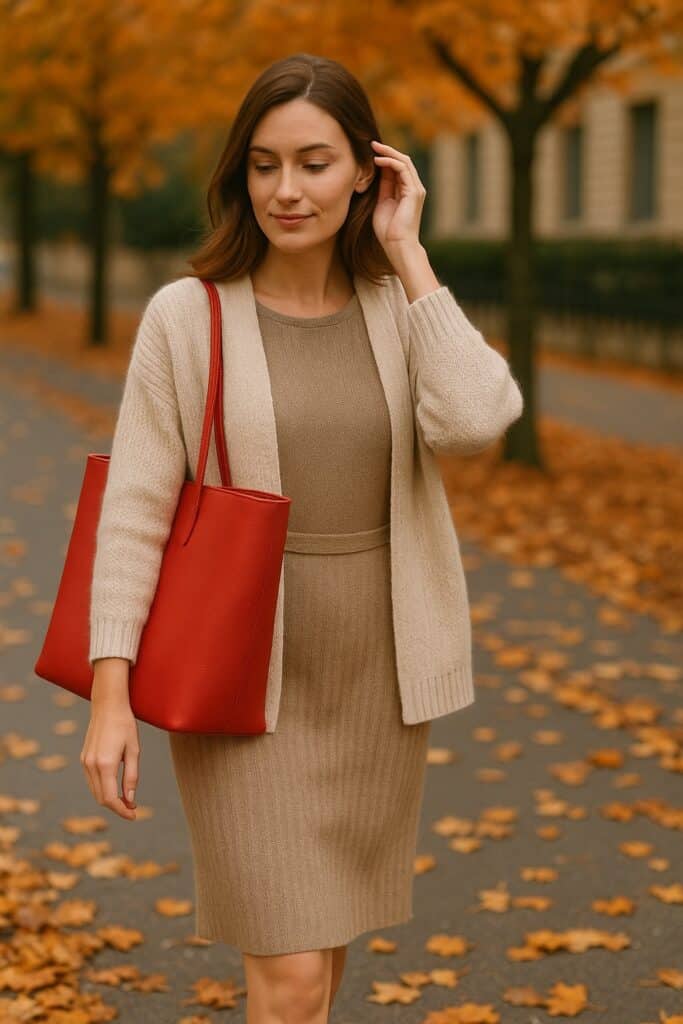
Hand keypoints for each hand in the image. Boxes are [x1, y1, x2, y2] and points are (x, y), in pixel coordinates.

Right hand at [81, 698, 139, 820]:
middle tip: (133, 809)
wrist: (107, 705)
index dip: (122, 811)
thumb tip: (130, 799)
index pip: (110, 798)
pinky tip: (115, 787)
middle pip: (101, 798)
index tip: (134, 815)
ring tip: (126, 800)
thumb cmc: (125, 725)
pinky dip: (102, 789)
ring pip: (95, 791)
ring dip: (109, 799)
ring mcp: (85, 762)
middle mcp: (91, 765)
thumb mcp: (134, 750)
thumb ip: (132, 776)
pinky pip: (92, 781)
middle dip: (117, 807)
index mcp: (105, 764)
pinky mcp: (84, 758)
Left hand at [370, 140, 426, 257]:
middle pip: (402, 161)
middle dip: (387, 151)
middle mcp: (414, 188)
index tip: (369, 152)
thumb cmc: (388, 231)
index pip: (397, 168)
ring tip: (373, 148)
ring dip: (388, 152)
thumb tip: (376, 173)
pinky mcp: (414, 192)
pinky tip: (378, 161)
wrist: (398, 246)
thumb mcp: (382, 204)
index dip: (384, 158)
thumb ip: (382, 189)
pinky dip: (390, 162)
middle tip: (371, 143)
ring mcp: (416, 189)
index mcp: (406, 191)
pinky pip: (403, 169)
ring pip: (404, 162)